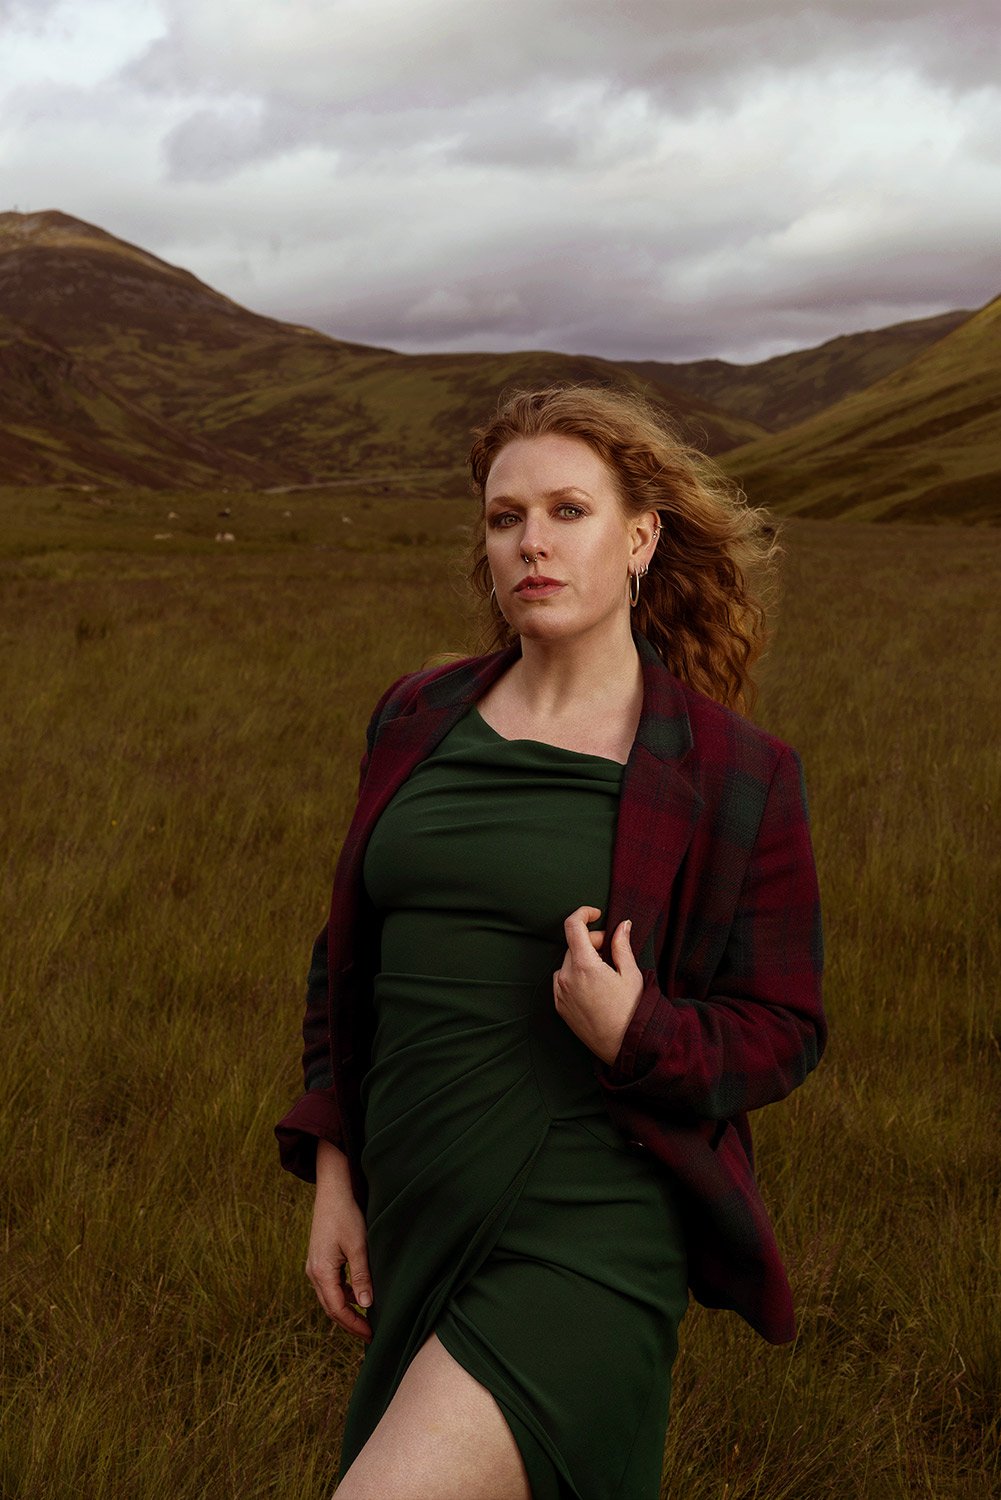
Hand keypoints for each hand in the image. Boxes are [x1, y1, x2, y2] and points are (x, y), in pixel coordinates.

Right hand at [305, 1140, 373, 1342]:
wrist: (333, 1190)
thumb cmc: (346, 1215)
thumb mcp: (358, 1246)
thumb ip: (362, 1276)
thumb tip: (367, 1305)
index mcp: (321, 1272)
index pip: (337, 1309)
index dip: (354, 1325)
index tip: (371, 1335)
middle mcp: (313, 1272)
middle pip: (331, 1307)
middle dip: (349, 1322)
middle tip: (370, 1333)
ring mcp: (314, 1265)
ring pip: (330, 1297)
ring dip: (347, 1309)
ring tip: (367, 1318)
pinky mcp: (319, 1258)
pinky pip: (330, 1284)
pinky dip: (344, 1294)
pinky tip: (359, 1293)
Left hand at [553, 906, 643, 1065]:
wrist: (622, 1046)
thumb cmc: (631, 1011)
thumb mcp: (630, 974)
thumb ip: (621, 946)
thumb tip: (622, 925)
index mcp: (584, 965)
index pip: (573, 926)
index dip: (584, 913)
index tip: (596, 914)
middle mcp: (567, 977)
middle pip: (574, 945)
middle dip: (592, 941)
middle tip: (611, 951)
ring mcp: (560, 993)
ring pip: (568, 962)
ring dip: (583, 959)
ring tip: (604, 973)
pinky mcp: (559, 1006)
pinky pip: (563, 980)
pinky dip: (575, 975)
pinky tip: (594, 987)